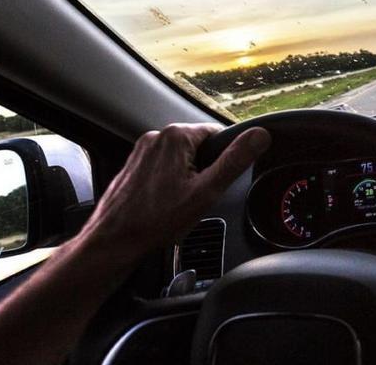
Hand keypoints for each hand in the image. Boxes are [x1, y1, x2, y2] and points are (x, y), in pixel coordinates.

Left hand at [79, 123, 270, 260]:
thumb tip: (260, 136)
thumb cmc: (157, 220)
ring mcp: (142, 150)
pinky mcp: (134, 164)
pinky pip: (164, 167)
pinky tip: (165, 204)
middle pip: (199, 147)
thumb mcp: (207, 191)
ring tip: (178, 204)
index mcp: (176, 136)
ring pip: (181, 158)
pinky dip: (170, 183)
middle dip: (204, 171)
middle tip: (196, 197)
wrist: (115, 241)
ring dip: (187, 178)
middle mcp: (156, 136)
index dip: (224, 160)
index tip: (216, 182)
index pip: (218, 134)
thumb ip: (235, 160)